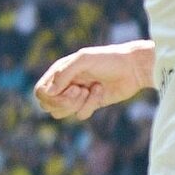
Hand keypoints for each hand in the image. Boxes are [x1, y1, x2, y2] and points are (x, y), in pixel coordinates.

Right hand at [34, 41, 151, 123]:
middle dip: (63, 102)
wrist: (133, 67)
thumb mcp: (84, 59)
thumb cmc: (108, 59)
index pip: (41, 91)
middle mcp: (64, 84)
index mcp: (59, 71)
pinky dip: (90, 105)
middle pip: (48, 105)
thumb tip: (49, 92)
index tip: (69, 88)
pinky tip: (100, 91)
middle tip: (80, 90)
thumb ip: (64, 73)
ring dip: (76, 104)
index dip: (50, 96)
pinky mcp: (89, 105)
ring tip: (89, 90)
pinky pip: (80, 115)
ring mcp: (76, 96)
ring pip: (61, 113)